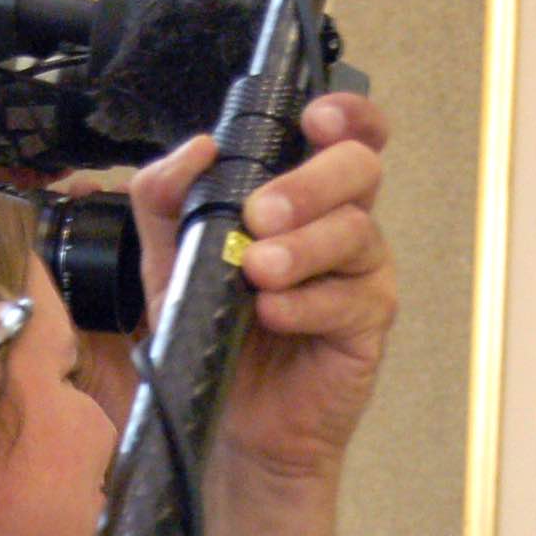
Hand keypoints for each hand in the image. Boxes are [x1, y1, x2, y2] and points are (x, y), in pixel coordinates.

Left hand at [128, 92, 393, 486]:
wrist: (230, 422)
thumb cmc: (213, 332)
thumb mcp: (169, 260)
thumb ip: (165, 199)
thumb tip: (196, 148)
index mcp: (301, 194)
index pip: (345, 134)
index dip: (346, 114)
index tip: (315, 118)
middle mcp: (340, 222)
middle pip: (359, 168)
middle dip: (310, 183)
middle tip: (260, 214)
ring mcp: (361, 271)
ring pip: (356, 230)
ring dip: (303, 246)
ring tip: (256, 273)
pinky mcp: (370, 321)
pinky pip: (352, 297)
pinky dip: (308, 302)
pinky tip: (274, 314)